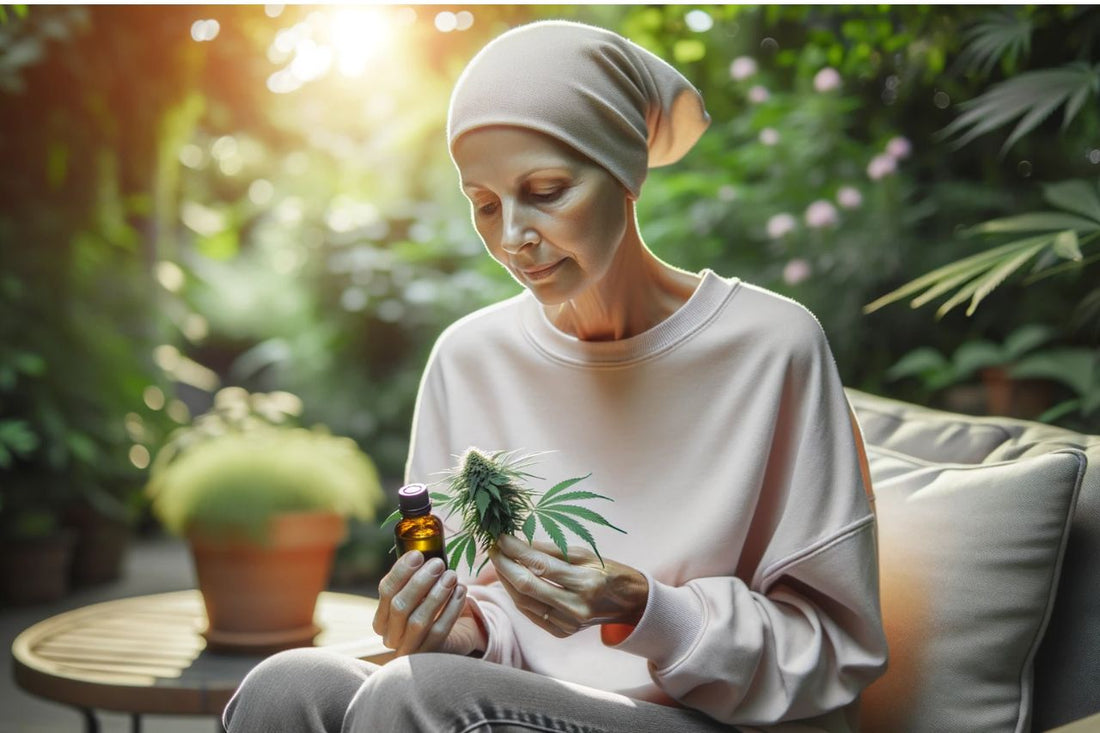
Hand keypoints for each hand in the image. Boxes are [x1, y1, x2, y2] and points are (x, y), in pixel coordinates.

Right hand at [372, 551, 485, 656]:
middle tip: (438, 564)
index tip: (418, 554)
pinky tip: (461, 592)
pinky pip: (440, 631)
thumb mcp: (415, 595)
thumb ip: (414, 575)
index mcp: (381, 619)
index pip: (386, 591)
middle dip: (419, 582)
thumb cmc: (426, 610)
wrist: (443, 642)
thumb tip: (425, 539)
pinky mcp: (430, 655)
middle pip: (400, 606)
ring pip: (418, 621)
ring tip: (452, 576)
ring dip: (437, 595)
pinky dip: (452, 609)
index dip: (401, 571)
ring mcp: (409, 649)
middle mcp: (391, 637)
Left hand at [488, 534, 647, 637]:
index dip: (516, 550)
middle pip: (527, 586)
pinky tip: (510, 581)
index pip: (540, 565)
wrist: (630, 604)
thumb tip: (519, 542)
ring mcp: (569, 623)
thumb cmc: (608, 572)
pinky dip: (518, 596)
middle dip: (504, 565)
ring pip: (524, 602)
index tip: (500, 537)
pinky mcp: (562, 632)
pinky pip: (531, 613)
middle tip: (493, 548)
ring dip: (506, 581)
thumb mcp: (585, 554)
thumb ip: (551, 550)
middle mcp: (577, 606)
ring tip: (498, 561)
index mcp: (586, 582)